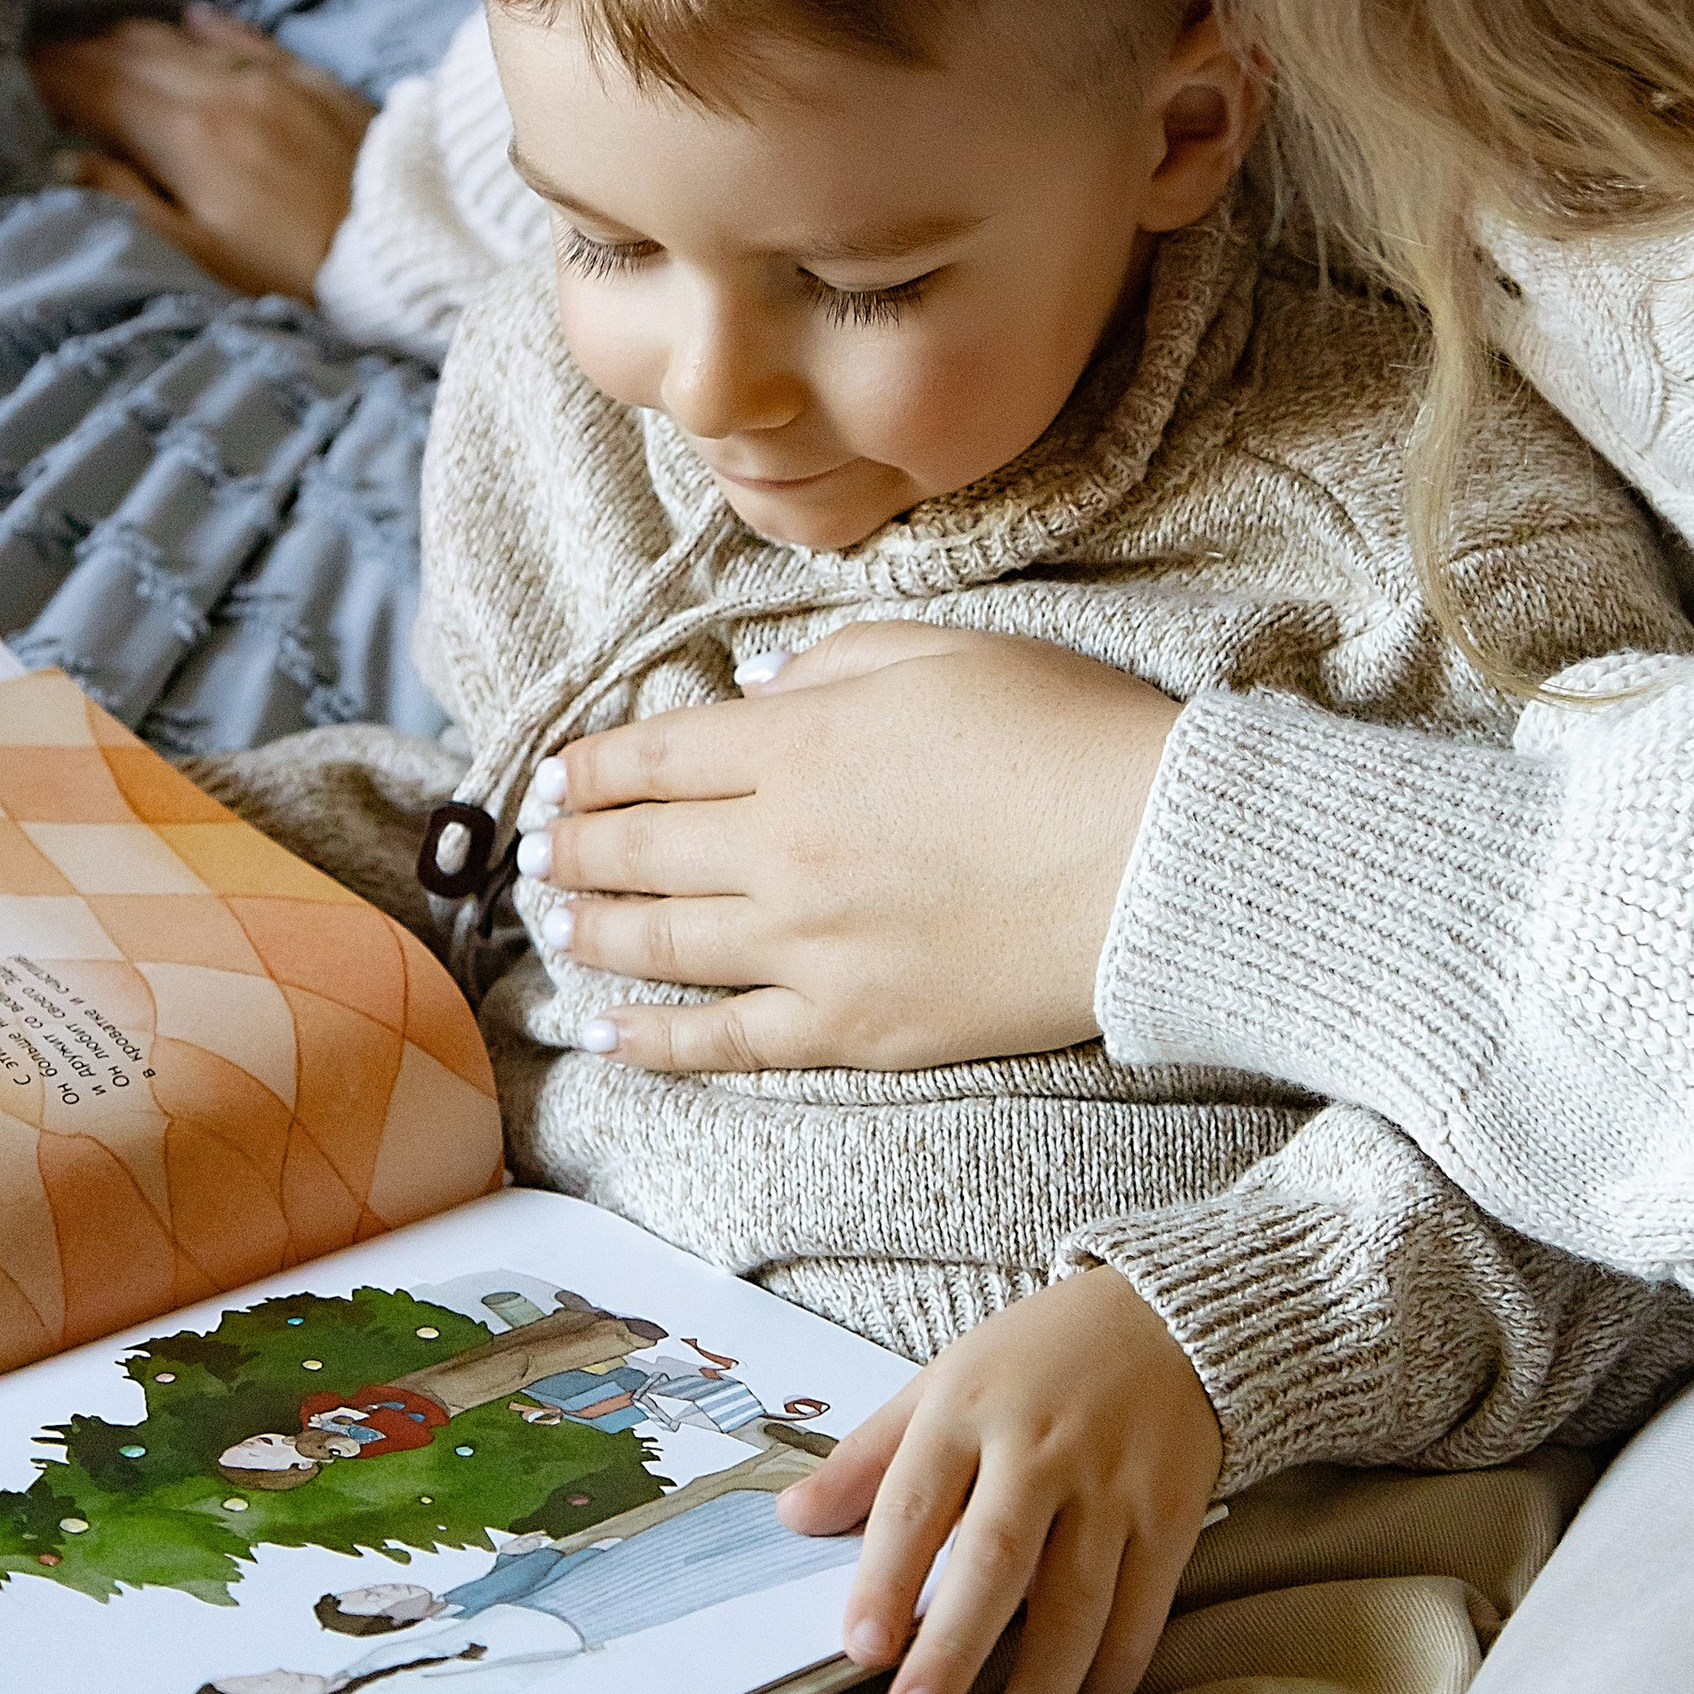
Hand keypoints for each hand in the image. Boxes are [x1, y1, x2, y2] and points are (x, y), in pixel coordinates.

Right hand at [30, 5, 374, 297]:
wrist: (412, 252)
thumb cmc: (295, 275)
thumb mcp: (200, 257)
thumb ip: (129, 202)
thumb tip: (67, 157)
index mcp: (188, 133)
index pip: (96, 86)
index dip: (48, 76)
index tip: (10, 71)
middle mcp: (228, 90)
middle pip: (133, 53)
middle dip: (79, 51)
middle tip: (38, 52)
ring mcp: (277, 79)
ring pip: (185, 38)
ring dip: (132, 36)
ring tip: (94, 39)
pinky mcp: (318, 83)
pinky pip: (249, 38)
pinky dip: (209, 28)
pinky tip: (191, 17)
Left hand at [531, 626, 1179, 1069]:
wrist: (1156, 861)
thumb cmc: (1071, 738)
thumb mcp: (946, 651)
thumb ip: (831, 663)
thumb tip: (752, 691)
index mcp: (799, 743)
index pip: (651, 754)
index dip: (589, 768)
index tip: (557, 777)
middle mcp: (779, 844)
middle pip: (637, 849)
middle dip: (572, 850)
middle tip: (537, 854)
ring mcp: (808, 944)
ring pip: (659, 943)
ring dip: (592, 931)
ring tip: (556, 924)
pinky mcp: (850, 1027)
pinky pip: (722, 1042)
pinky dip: (651, 1039)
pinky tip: (604, 1032)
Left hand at [778, 1266, 1222, 1693]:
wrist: (1169, 1316)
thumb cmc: (1038, 1357)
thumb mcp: (944, 1379)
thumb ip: (870, 1455)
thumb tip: (793, 1519)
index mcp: (967, 1407)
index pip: (915, 1500)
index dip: (885, 1577)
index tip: (861, 1648)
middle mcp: (1040, 1447)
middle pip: (994, 1560)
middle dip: (954, 1649)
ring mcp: (1112, 1483)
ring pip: (1074, 1603)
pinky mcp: (1173, 1512)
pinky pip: (1142, 1607)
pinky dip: (1113, 1669)